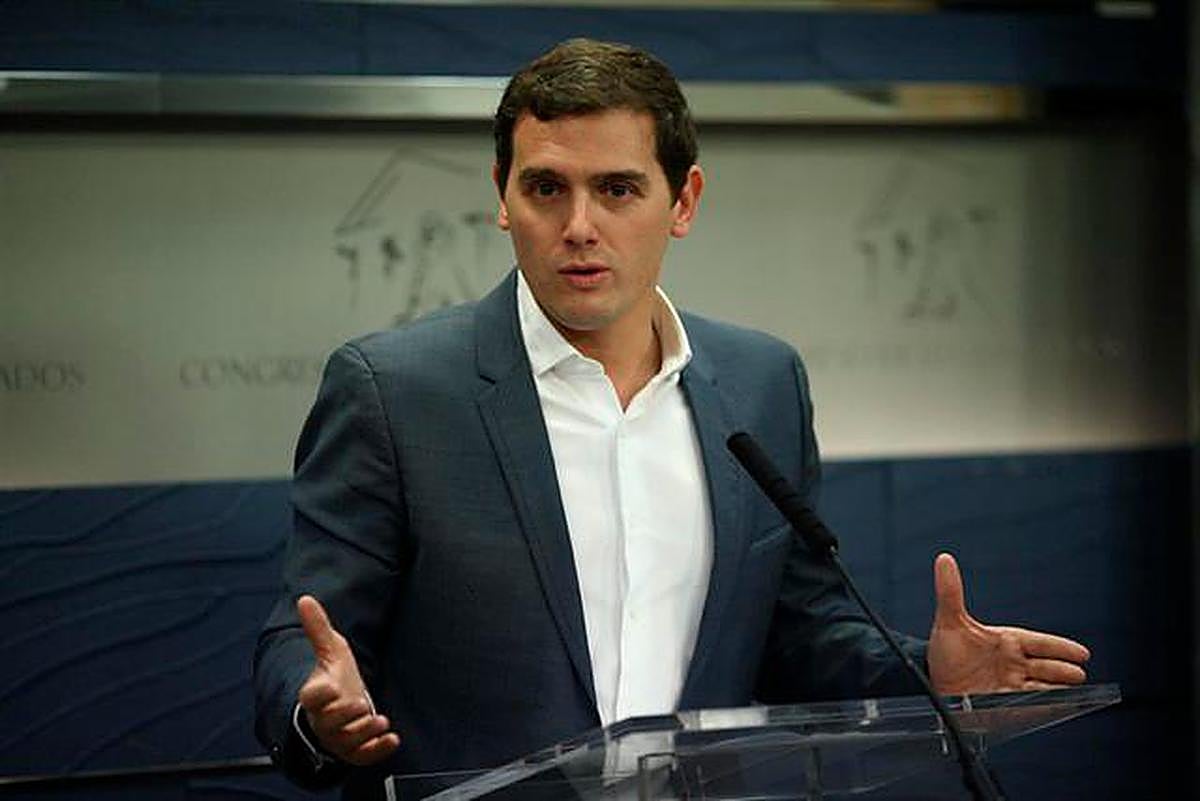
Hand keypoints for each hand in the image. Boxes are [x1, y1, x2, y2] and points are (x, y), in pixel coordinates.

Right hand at [296, 595, 399, 764]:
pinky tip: (393, 740)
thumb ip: (319, 628)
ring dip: (364, 733)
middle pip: (328, 723)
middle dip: (345, 717)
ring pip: (346, 742)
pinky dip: (377, 751)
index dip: (319, 695)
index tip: (331, 687)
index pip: (311, 698)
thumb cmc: (334, 677)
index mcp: (315, 695)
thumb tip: (305, 598)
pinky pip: (362, 756)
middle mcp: (323, 720)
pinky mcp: (353, 750)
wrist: (341, 706)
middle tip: (362, 706)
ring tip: (382, 721)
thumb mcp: (330, 651)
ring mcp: (337, 738)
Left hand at [927, 553, 1090, 694]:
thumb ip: (950, 591)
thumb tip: (944, 559)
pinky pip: (1029, 704)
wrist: (932, 682)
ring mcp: (1011, 684)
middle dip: (1062, 670)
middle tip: (1078, 674)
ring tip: (1073, 692)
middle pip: (1046, 666)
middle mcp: (1014, 663)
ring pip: (1042, 686)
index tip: (1081, 653)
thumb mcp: (948, 621)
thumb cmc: (945, 651)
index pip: (1039, 643)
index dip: (1060, 648)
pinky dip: (1042, 705)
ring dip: (1057, 689)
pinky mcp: (1005, 704)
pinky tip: (1054, 708)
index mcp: (1007, 641)